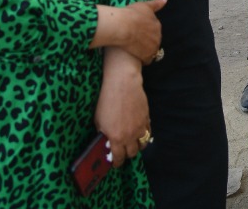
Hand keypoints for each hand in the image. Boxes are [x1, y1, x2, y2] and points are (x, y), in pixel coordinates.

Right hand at [95, 0, 165, 63]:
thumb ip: (156, 3)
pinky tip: (136, 56)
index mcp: (157, 24)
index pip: (154, 30)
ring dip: (145, 50)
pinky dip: (143, 59)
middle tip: (135, 40)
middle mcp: (158, 36)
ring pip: (152, 50)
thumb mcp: (144, 5)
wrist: (122, 27)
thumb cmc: (131, 14)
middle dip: (146, 41)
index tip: (138, 31)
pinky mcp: (147, 56)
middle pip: (153, 40)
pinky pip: (147, 60)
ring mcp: (153, 46)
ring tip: (135, 49)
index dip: (145, 31)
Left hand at [95, 47, 150, 166]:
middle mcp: (130, 136)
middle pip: (133, 153)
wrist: (123, 84)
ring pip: (143, 144)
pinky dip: (144, 135)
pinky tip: (139, 132)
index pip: (118, 157)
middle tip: (122, 152)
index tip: (115, 163)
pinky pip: (148, 132)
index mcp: (116, 138)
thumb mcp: (99, 120)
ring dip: (137, 146)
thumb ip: (103, 134)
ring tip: (132, 143)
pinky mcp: (147, 118)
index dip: (116, 163)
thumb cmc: (107, 101)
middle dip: (127, 155)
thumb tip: (105, 142)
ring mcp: (140, 127)